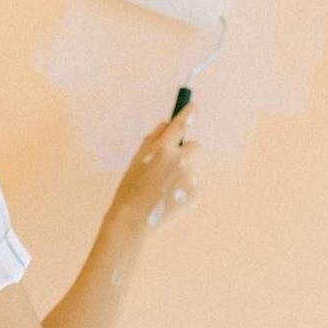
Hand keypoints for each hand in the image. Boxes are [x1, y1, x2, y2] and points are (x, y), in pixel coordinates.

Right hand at [110, 100, 200, 228]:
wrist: (133, 220)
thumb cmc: (130, 189)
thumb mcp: (136, 160)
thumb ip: (152, 139)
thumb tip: (166, 124)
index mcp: (162, 149)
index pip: (180, 125)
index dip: (188, 114)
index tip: (194, 107)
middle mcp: (179, 160)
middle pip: (196, 146)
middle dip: (188, 152)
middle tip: (172, 166)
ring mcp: (190, 177)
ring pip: (193, 168)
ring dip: (184, 174)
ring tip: (165, 190)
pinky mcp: (196, 193)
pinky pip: (195, 185)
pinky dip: (186, 190)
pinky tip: (170, 199)